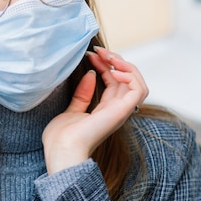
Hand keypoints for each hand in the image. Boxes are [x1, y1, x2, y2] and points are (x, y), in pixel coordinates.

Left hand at [42, 47, 148, 173]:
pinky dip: (131, 76)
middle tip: (98, 50)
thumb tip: (90, 74)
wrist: (62, 150)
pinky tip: (113, 70)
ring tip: (108, 57)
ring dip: (125, 65)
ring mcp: (120, 111)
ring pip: (137, 81)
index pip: (113, 81)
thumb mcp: (71, 110)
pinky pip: (139, 90)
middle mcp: (116, 110)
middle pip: (126, 78)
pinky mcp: (122, 111)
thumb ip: (82, 94)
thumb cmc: (62, 138)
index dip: (105, 65)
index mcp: (105, 111)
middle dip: (114, 60)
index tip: (90, 54)